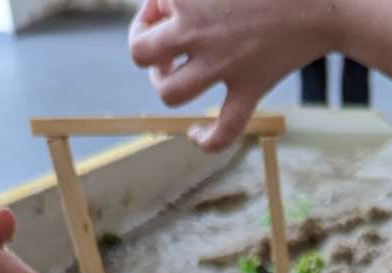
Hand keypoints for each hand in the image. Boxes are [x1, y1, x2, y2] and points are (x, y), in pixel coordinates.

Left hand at [129, 0, 332, 150]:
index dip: (154, 7)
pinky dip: (206, 140)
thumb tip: (171, 1)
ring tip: (172, 78)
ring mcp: (223, 65)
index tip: (173, 5)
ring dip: (165, 87)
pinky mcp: (251, 89)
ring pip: (170, 93)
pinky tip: (196, 135)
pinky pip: (223, 130)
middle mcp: (197, 32)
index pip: (149, 6)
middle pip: (141, 53)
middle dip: (146, 52)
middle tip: (164, 47)